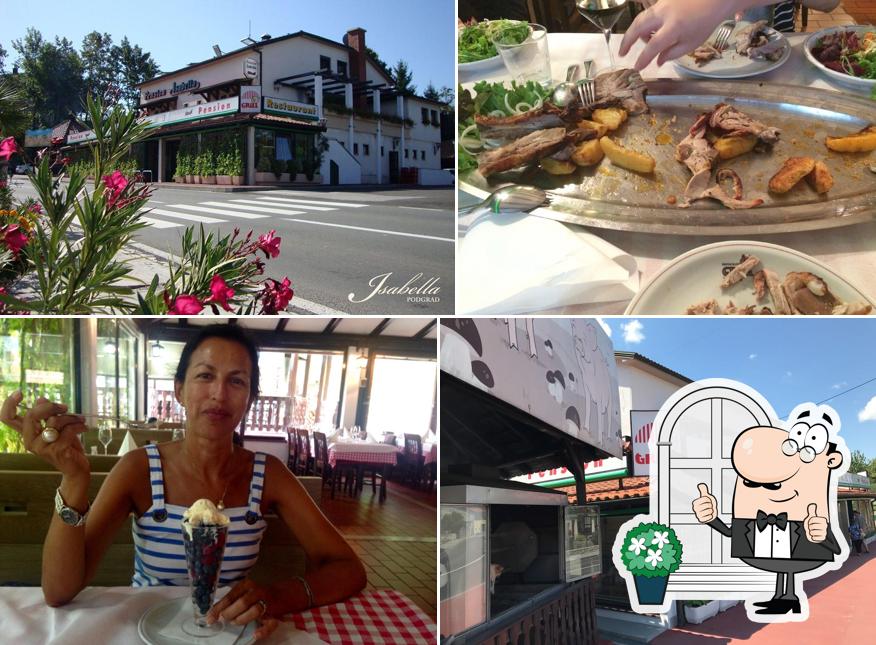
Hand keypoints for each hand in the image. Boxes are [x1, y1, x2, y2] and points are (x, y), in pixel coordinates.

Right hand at [0, 392, 89, 478]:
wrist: (76, 468)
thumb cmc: (66, 445)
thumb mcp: (57, 427)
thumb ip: (48, 415)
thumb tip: (40, 398)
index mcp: (27, 433)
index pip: (8, 418)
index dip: (9, 404)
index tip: (20, 392)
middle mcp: (30, 441)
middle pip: (31, 415)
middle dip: (51, 406)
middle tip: (65, 407)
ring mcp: (41, 448)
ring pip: (54, 421)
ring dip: (71, 417)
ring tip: (80, 420)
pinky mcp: (56, 451)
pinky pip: (68, 430)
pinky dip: (79, 426)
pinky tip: (84, 427)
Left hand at [207, 579, 277, 640]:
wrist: (281, 594)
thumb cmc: (255, 595)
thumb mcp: (242, 593)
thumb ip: (229, 601)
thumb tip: (212, 614)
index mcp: (247, 585)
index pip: (231, 596)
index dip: (219, 608)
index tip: (210, 618)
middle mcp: (257, 591)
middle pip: (243, 602)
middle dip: (231, 613)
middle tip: (225, 618)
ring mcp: (267, 603)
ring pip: (255, 610)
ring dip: (242, 619)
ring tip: (236, 621)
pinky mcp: (275, 615)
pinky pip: (270, 624)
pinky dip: (263, 631)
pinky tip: (255, 634)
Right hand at [619, 0, 746, 69]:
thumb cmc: (705, 22)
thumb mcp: (691, 43)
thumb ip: (672, 53)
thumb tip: (657, 61)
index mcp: (673, 28)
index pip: (652, 46)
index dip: (643, 58)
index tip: (637, 68)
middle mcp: (664, 14)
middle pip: (638, 27)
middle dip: (627, 41)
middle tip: (622, 53)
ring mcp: (662, 4)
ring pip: (641, 18)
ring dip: (636, 32)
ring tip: (640, 43)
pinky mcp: (663, 0)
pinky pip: (649, 14)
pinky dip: (646, 24)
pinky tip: (652, 31)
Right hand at [692, 482, 717, 522]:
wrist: (710, 513)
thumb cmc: (708, 504)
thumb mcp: (707, 496)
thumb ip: (704, 490)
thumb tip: (700, 484)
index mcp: (695, 503)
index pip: (705, 499)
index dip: (709, 500)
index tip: (707, 501)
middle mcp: (695, 509)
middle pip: (708, 505)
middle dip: (711, 506)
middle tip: (709, 507)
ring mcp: (698, 515)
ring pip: (709, 511)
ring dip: (711, 511)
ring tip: (709, 511)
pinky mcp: (701, 520)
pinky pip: (709, 517)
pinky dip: (711, 516)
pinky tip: (708, 515)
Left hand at [804, 503, 827, 542]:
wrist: (812, 532)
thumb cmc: (811, 524)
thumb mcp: (811, 517)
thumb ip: (812, 511)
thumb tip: (813, 504)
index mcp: (823, 520)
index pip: (813, 519)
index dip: (810, 520)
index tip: (811, 521)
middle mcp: (825, 526)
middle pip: (813, 526)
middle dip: (809, 527)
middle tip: (811, 527)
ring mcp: (824, 532)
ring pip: (814, 532)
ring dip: (811, 532)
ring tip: (812, 531)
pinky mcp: (823, 538)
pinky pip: (816, 537)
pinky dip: (813, 537)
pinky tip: (814, 535)